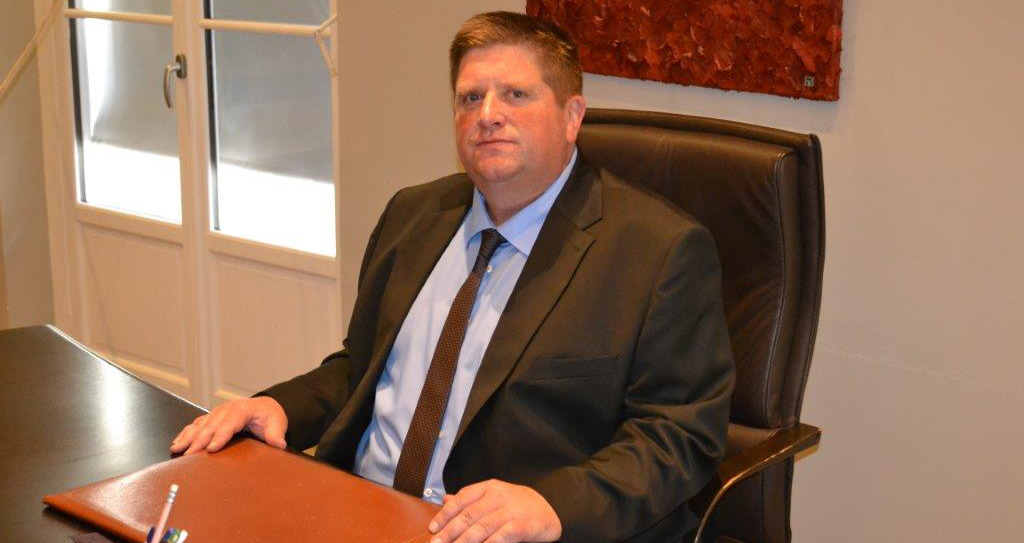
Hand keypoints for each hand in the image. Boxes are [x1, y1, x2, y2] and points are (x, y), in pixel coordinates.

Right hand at [169, 396, 287, 454]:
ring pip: (200, 425)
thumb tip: (279, 444)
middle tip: (190, 455)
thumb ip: (276, 434)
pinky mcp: (211, 417)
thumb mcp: (277, 423)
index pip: (230, 423)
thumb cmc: (269, 416)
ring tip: (177, 449)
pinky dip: (186, 433)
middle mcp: (226, 409)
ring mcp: (217, 412)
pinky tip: (177, 443)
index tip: (212, 449)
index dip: (220, 435)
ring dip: (188, 437)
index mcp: (242, 409)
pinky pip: (196, 425)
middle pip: (211, 425)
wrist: (265, 407)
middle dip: (199, 440)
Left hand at [428, 479, 560, 542]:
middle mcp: (498, 496)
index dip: (445, 514)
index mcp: (488, 488)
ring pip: (482, 527)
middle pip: (469, 515)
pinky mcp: (523, 525)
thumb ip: (470, 500)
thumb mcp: (493, 496)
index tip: (432, 528)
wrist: (552, 507)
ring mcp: (511, 510)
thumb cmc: (517, 505)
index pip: (462, 499)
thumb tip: (444, 500)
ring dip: (464, 541)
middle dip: (449, 532)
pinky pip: (502, 536)